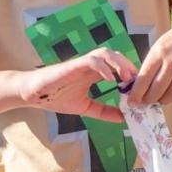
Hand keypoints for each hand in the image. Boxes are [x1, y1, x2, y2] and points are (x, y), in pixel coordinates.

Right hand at [16, 47, 135, 122]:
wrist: (32, 94)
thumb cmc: (55, 97)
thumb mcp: (86, 107)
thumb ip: (104, 112)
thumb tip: (123, 118)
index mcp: (94, 73)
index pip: (117, 66)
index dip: (131, 73)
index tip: (140, 87)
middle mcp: (90, 66)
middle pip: (115, 55)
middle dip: (129, 66)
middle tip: (138, 82)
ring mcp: (81, 64)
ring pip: (105, 53)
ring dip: (119, 63)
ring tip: (127, 78)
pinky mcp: (72, 66)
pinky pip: (91, 61)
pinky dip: (103, 68)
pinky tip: (111, 81)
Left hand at [126, 13, 171, 106]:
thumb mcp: (161, 46)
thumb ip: (152, 65)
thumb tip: (141, 89)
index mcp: (158, 52)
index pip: (143, 79)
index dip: (136, 94)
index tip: (132, 104)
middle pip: (157, 90)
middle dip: (150, 100)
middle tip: (148, 102)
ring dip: (165, 101)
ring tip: (163, 100)